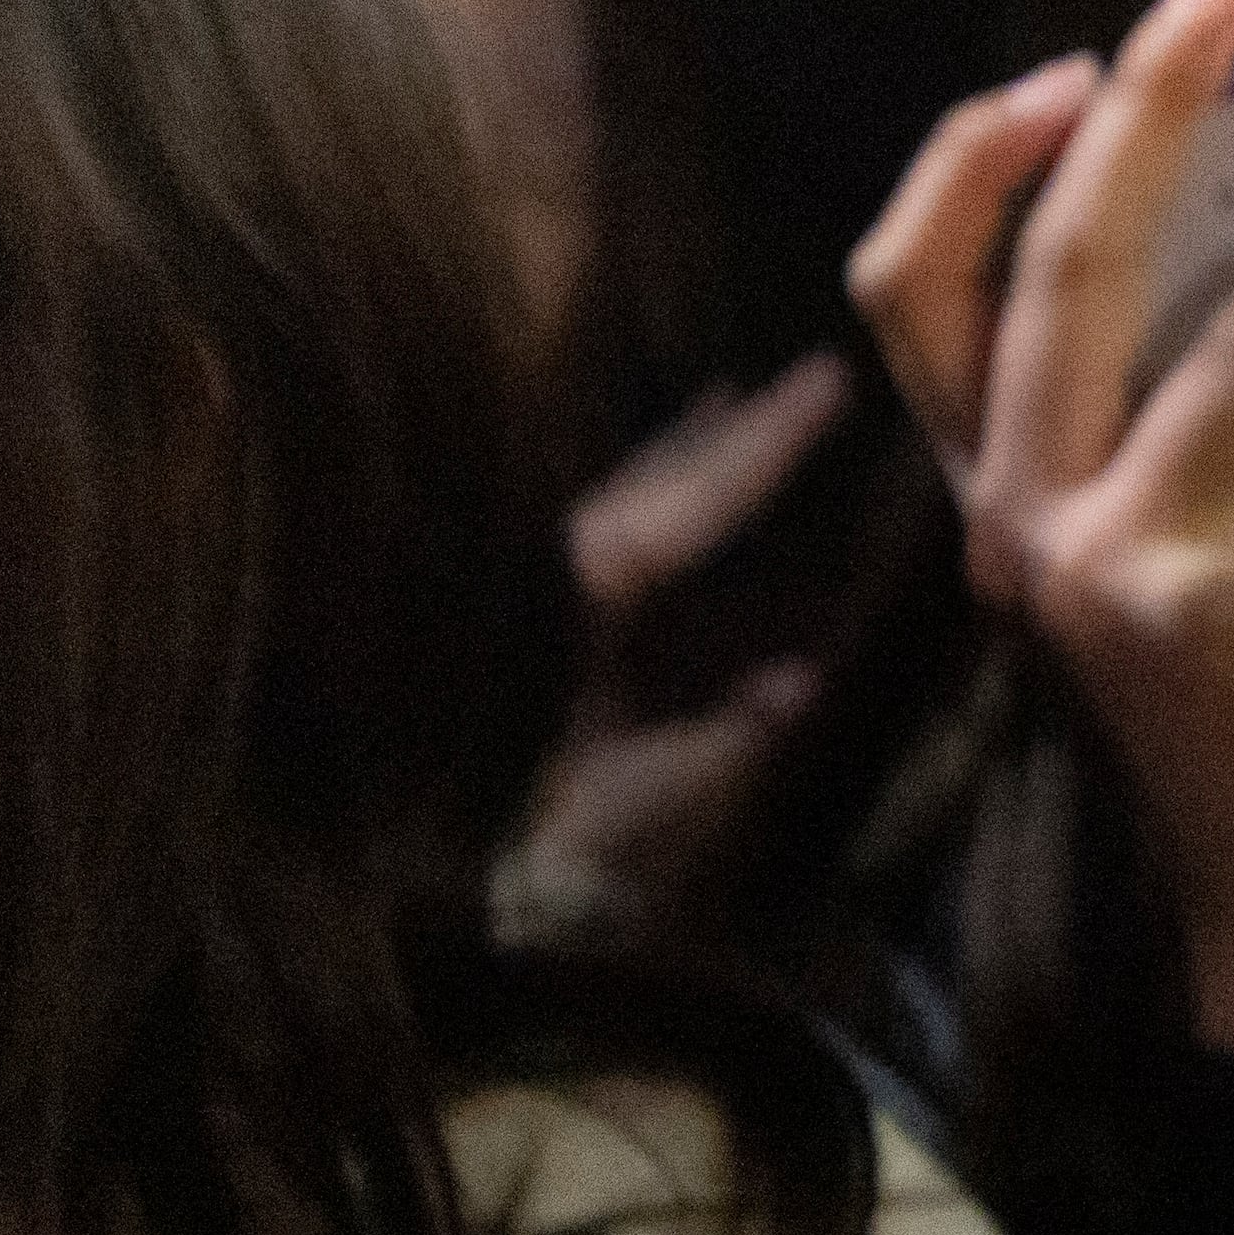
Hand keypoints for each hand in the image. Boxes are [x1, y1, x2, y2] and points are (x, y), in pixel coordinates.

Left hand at [506, 349, 855, 943]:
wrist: (409, 857)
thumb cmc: (525, 828)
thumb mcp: (638, 791)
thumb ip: (722, 734)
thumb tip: (802, 681)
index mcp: (579, 594)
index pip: (692, 502)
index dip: (764, 444)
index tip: (825, 382)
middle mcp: (552, 567)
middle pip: (657, 480)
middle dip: (733, 433)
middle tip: (806, 377)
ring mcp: (533, 583)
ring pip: (623, 495)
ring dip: (683, 455)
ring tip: (729, 402)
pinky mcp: (520, 608)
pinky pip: (599, 527)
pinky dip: (641, 495)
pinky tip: (658, 481)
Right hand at [850, 0, 1233, 1108]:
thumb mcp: (1211, 567)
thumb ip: (1202, 442)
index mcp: (1006, 499)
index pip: (914, 294)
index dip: (969, 160)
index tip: (1072, 50)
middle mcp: (1023, 524)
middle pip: (1060, 260)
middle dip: (1149, 94)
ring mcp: (1115, 570)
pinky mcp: (1230, 619)